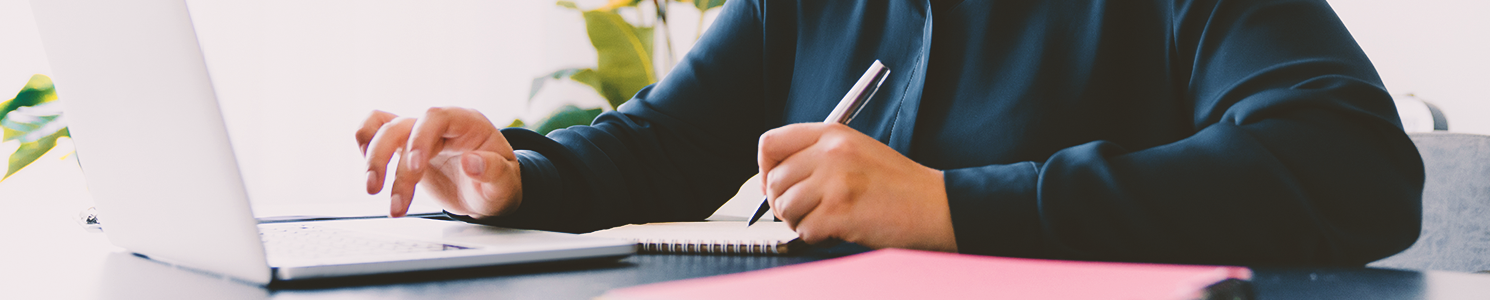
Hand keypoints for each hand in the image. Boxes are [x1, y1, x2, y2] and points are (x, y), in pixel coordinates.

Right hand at [355, 107, 521, 217]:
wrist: (489, 192)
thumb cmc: (499, 184)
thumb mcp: (505, 184)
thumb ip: (493, 172)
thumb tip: (471, 162)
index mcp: (467, 123)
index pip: (436, 118)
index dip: (420, 139)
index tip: (415, 169)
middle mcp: (440, 124)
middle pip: (402, 125)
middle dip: (386, 157)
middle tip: (381, 191)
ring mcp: (420, 134)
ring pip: (384, 130)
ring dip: (373, 159)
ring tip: (373, 191)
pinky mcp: (406, 147)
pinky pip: (377, 132)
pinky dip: (366, 145)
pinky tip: (370, 171)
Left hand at [758, 123, 956, 251]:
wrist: (936, 205)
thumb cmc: (898, 184)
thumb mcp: (856, 150)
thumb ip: (817, 156)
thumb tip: (775, 179)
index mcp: (832, 133)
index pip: (771, 143)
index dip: (765, 169)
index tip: (774, 184)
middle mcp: (830, 152)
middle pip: (774, 180)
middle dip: (782, 203)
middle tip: (804, 211)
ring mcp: (835, 181)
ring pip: (785, 207)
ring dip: (799, 221)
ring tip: (824, 220)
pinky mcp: (839, 212)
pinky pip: (804, 230)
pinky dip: (816, 236)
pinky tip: (837, 229)